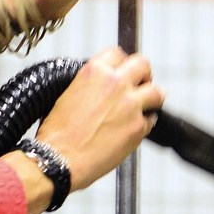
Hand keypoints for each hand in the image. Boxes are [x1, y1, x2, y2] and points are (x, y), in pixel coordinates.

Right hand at [34, 47, 164, 190]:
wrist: (57, 160)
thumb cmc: (56, 133)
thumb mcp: (67, 94)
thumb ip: (90, 84)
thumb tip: (103, 85)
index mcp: (94, 72)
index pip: (118, 53)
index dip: (122, 63)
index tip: (123, 71)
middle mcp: (115, 83)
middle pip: (143, 64)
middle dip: (143, 74)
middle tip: (141, 84)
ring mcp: (130, 105)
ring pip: (157, 91)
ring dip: (152, 97)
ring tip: (146, 105)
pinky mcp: (138, 127)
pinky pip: (151, 119)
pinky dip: (145, 123)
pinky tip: (133, 129)